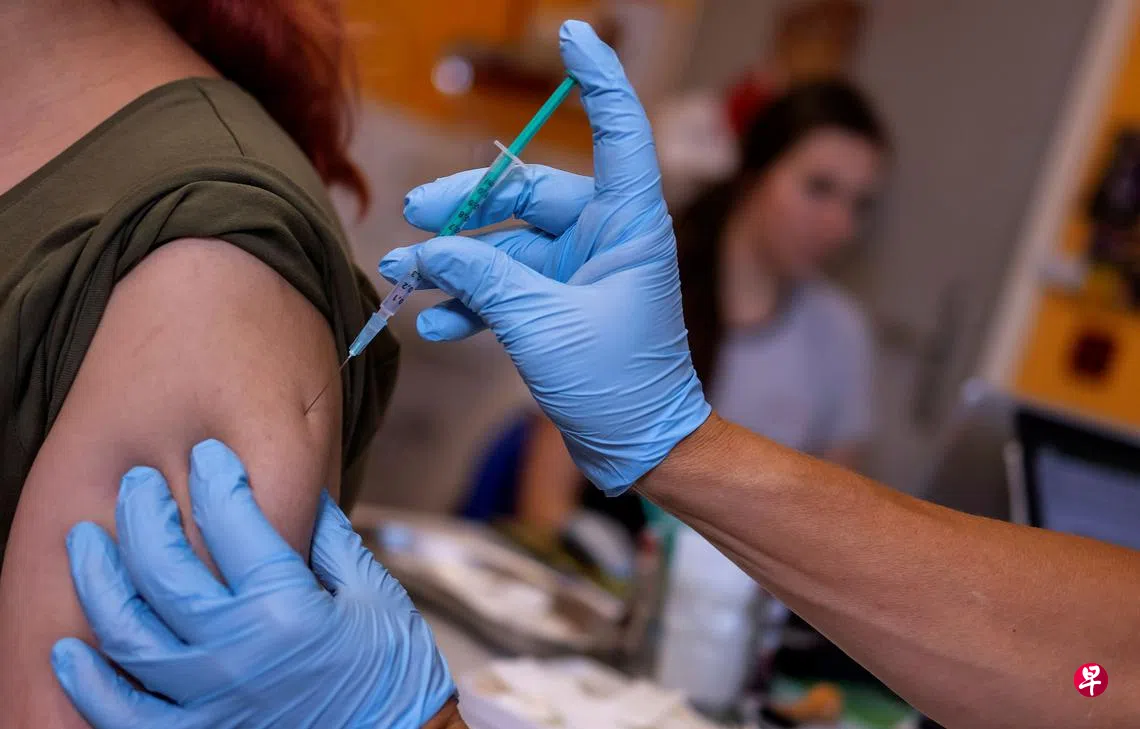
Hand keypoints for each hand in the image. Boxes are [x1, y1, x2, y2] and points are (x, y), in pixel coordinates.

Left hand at [51, 439, 454, 728]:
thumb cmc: (394, 676)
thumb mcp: (376, 595)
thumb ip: (332, 541)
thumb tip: (304, 490)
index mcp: (289, 607)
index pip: (235, 523)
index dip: (217, 479)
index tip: (210, 456)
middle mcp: (240, 651)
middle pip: (165, 570)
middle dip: (144, 515)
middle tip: (138, 486)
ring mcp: (212, 700)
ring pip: (129, 633)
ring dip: (100, 581)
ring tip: (87, 543)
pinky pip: (123, 714)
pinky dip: (90, 682)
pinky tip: (71, 649)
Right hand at [380, 21, 710, 493]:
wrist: (638, 447)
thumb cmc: (616, 382)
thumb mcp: (541, 325)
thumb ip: (483, 279)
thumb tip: (429, 251)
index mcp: (629, 224)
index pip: (619, 130)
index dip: (598, 80)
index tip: (573, 34)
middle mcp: (605, 237)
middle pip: (527, 194)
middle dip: (465, 208)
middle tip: (414, 217)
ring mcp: (579, 272)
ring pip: (505, 245)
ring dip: (454, 262)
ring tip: (402, 277)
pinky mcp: (557, 306)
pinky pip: (504, 287)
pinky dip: (469, 301)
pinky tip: (434, 323)